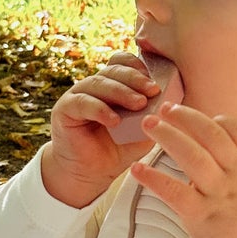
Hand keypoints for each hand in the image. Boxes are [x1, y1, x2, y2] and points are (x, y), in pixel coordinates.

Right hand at [44, 52, 161, 204]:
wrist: (91, 174)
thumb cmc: (118, 150)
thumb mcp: (143, 132)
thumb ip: (154, 116)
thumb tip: (171, 104)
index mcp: (113, 85)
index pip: (122, 63)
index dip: (138, 67)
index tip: (156, 81)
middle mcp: (94, 86)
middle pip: (113, 70)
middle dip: (135, 79)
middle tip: (153, 90)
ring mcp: (78, 95)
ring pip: (98, 83)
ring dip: (121, 92)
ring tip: (139, 104)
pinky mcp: (64, 109)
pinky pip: (83, 102)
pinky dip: (100, 109)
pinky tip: (114, 120)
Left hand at [132, 103, 236, 237]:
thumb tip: (219, 154)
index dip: (218, 119)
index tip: (201, 116)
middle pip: (210, 134)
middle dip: (185, 117)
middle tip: (165, 110)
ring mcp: (220, 195)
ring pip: (191, 155)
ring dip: (167, 136)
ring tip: (149, 125)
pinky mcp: (202, 216)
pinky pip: (173, 191)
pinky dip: (152, 178)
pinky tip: (136, 169)